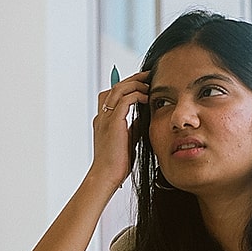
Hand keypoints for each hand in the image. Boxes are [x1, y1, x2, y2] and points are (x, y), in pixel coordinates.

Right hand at [90, 70, 150, 189]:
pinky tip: (146, 97)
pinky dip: (136, 94)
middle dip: (132, 78)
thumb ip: (134, 126)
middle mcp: (102, 116)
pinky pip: (124, 100)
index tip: (142, 83)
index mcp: (103, 120)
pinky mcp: (113, 123)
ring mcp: (106, 118)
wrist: (107, 175)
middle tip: (148, 75)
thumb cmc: (118, 163)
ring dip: (135, 83)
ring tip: (148, 84)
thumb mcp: (128, 139)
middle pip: (115, 87)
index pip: (112, 94)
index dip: (126, 85)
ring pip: (118, 89)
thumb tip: (144, 115)